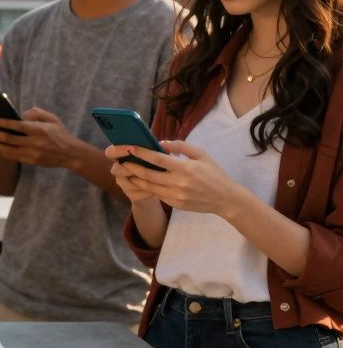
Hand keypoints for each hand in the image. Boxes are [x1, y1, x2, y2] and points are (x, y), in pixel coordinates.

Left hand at [0, 107, 89, 168]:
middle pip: (9, 139)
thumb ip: (36, 112)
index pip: (20, 126)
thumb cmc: (59, 133)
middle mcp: (35, 143)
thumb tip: (21, 114)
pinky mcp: (29, 161)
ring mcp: (31, 154)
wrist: (71, 154)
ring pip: (7, 150)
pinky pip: (11, 157)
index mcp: (40, 130)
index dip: (7, 123)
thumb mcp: (52, 118)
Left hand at [106, 140, 242, 216]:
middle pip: (148, 175)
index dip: (141, 153)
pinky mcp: (176, 204)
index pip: (157, 159)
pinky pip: (157, 194)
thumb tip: (161, 143)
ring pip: (149, 187)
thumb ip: (181, 146)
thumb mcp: (201, 155)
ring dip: (136, 179)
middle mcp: (179, 183)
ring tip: (127, 171)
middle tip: (121, 161)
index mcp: (186, 168)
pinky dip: (147, 187)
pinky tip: (141, 181)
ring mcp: (177, 196)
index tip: (130, 148)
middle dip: (132, 167)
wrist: (226, 199)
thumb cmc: (214, 173)